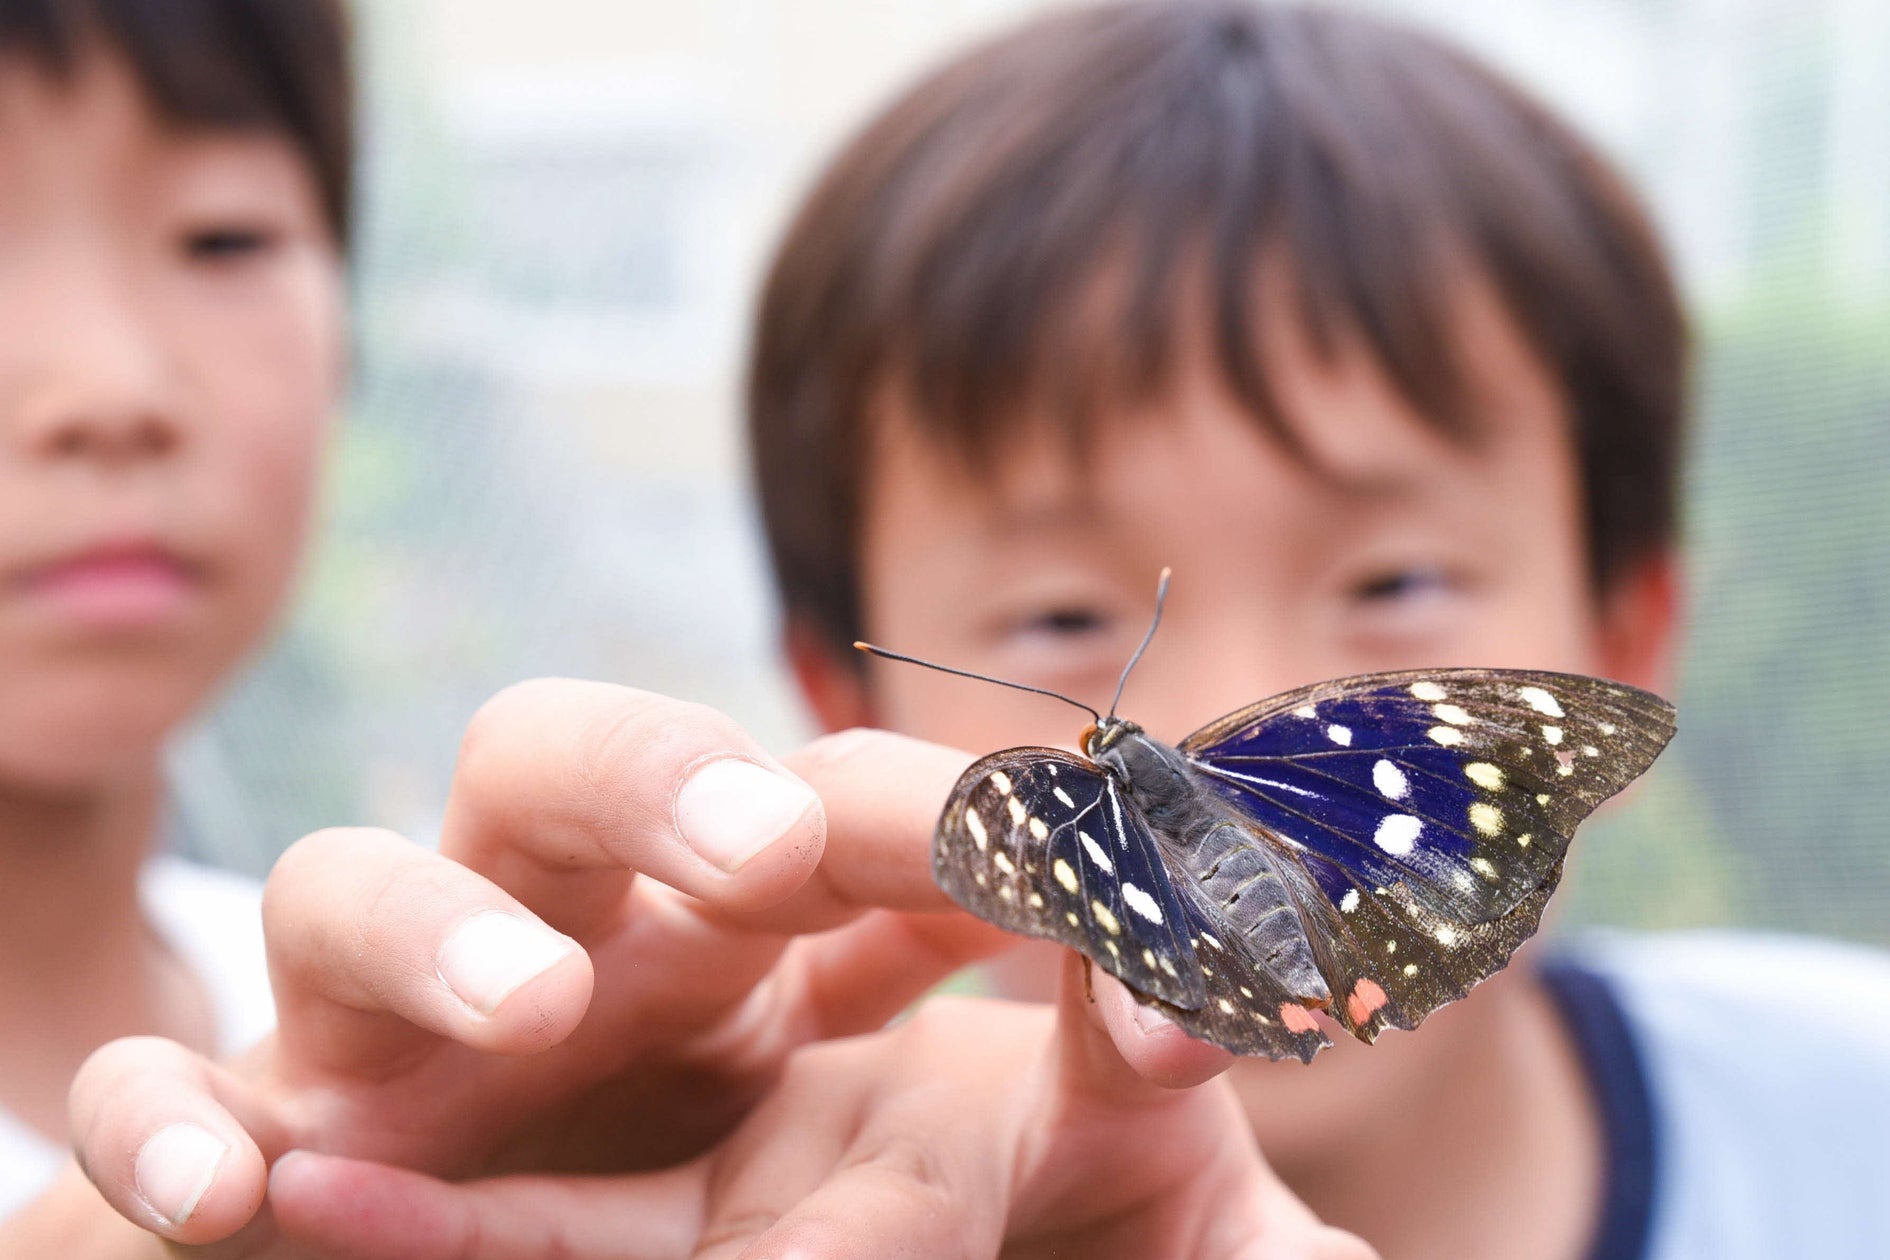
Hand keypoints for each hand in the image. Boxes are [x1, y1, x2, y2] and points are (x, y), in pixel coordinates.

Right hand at [61, 680, 1231, 1251]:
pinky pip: (172, 1106)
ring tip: (535, 1007)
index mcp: (741, 919)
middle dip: (657, 783)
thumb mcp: (1001, 1165)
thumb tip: (1202, 993)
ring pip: (344, 890)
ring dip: (422, 928)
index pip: (818, 808)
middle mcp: (561, 932)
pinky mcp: (271, 1144)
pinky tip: (230, 1191)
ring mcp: (396, 1029)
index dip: (924, 825)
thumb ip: (1109, 1077)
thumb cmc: (857, 1226)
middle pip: (563, 766)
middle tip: (776, 857)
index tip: (1039, 862)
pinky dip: (162, 1128)